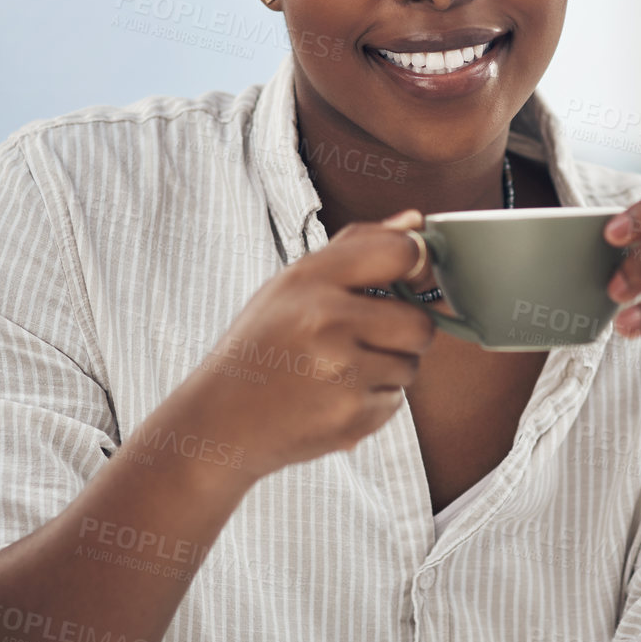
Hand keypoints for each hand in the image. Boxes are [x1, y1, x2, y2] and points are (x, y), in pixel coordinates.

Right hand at [193, 208, 434, 477]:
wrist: (220, 420)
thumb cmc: (261, 346)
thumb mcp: (291, 284)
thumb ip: (356, 247)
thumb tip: (415, 221)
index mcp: (310, 278)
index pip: (400, 253)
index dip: (416, 265)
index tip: (408, 279)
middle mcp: (327, 320)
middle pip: (419, 322)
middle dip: (405, 333)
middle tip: (366, 339)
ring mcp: (341, 372)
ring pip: (411, 365)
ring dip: (387, 369)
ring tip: (337, 371)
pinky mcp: (352, 416)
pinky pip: (395, 401)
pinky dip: (373, 401)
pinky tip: (332, 397)